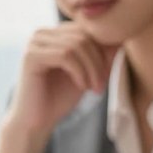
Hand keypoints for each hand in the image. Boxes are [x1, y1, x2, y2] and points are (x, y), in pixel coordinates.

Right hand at [0, 24, 116, 152]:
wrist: (36, 122)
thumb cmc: (60, 98)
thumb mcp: (88, 73)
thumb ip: (102, 55)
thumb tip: (121, 37)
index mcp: (55, 34)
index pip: (88, 29)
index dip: (103, 50)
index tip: (107, 75)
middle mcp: (43, 33)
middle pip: (84, 35)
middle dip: (98, 61)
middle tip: (101, 85)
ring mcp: (35, 43)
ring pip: (76, 44)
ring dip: (91, 68)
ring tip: (94, 88)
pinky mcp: (31, 56)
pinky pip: (65, 55)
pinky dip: (79, 72)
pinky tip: (81, 86)